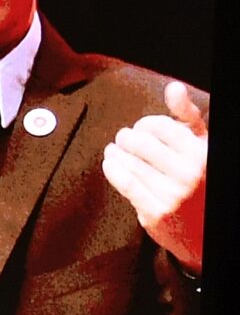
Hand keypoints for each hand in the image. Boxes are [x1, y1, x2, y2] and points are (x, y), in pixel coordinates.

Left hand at [102, 80, 206, 272]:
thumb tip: (173, 87)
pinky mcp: (155, 212)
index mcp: (202, 152)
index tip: (141, 128)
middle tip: (124, 138)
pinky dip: (113, 169)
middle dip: (127, 138)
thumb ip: (187, 116)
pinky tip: (110, 162)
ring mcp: (172, 194)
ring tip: (114, 149)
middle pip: (142, 144)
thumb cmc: (200, 177)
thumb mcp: (201, 145)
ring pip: (131, 164)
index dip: (145, 125)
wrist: (203, 227)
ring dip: (116, 153)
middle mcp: (189, 173)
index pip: (161, 126)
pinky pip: (125, 184)